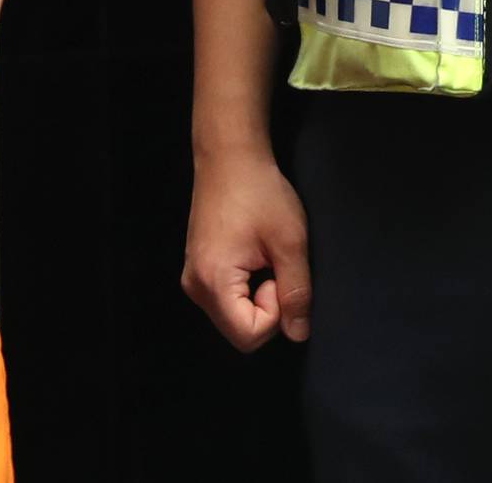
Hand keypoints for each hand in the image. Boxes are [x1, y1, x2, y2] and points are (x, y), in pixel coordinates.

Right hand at [182, 142, 312, 350]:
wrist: (229, 156)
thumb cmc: (260, 191)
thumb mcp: (289, 239)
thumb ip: (296, 291)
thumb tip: (298, 334)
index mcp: (213, 282)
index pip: (250, 336)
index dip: (275, 311)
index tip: (278, 271)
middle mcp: (195, 287)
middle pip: (240, 330)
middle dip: (266, 306)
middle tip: (272, 262)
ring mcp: (193, 279)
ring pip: (234, 316)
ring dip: (256, 296)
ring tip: (262, 255)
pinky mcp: (197, 269)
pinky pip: (226, 299)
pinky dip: (245, 287)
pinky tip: (251, 254)